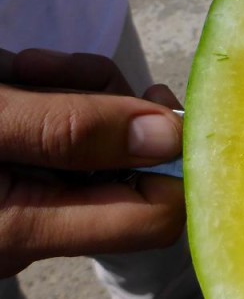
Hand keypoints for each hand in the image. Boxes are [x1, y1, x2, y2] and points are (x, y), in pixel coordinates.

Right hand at [0, 49, 184, 277]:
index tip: (156, 96)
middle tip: (41, 67)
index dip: (172, 157)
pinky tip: (12, 75)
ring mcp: (21, 204)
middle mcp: (32, 231)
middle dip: (101, 104)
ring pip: (93, 141)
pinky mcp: (9, 179)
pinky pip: (55, 138)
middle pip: (125, 167)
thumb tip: (170, 136)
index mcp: (29, 232)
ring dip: (65, 90)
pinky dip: (43, 96)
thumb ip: (72, 129)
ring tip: (16, 69)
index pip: (154, 217)